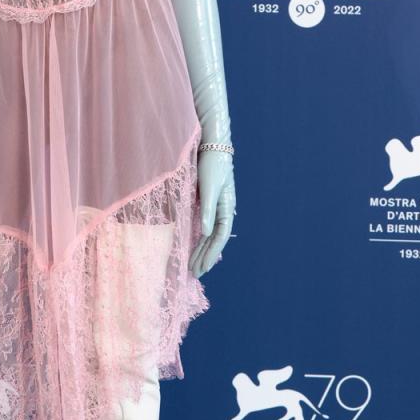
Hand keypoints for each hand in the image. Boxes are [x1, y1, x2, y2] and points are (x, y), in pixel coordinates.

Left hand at [189, 148, 234, 277]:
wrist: (210, 145)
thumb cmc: (212, 165)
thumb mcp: (209, 188)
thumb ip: (207, 210)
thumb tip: (204, 233)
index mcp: (227, 208)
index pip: (219, 236)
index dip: (211, 253)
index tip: (202, 268)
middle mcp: (222, 210)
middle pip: (213, 239)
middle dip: (205, 256)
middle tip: (194, 274)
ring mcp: (214, 207)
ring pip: (207, 234)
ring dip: (201, 250)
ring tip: (193, 266)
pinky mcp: (205, 202)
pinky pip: (202, 225)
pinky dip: (197, 238)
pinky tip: (192, 246)